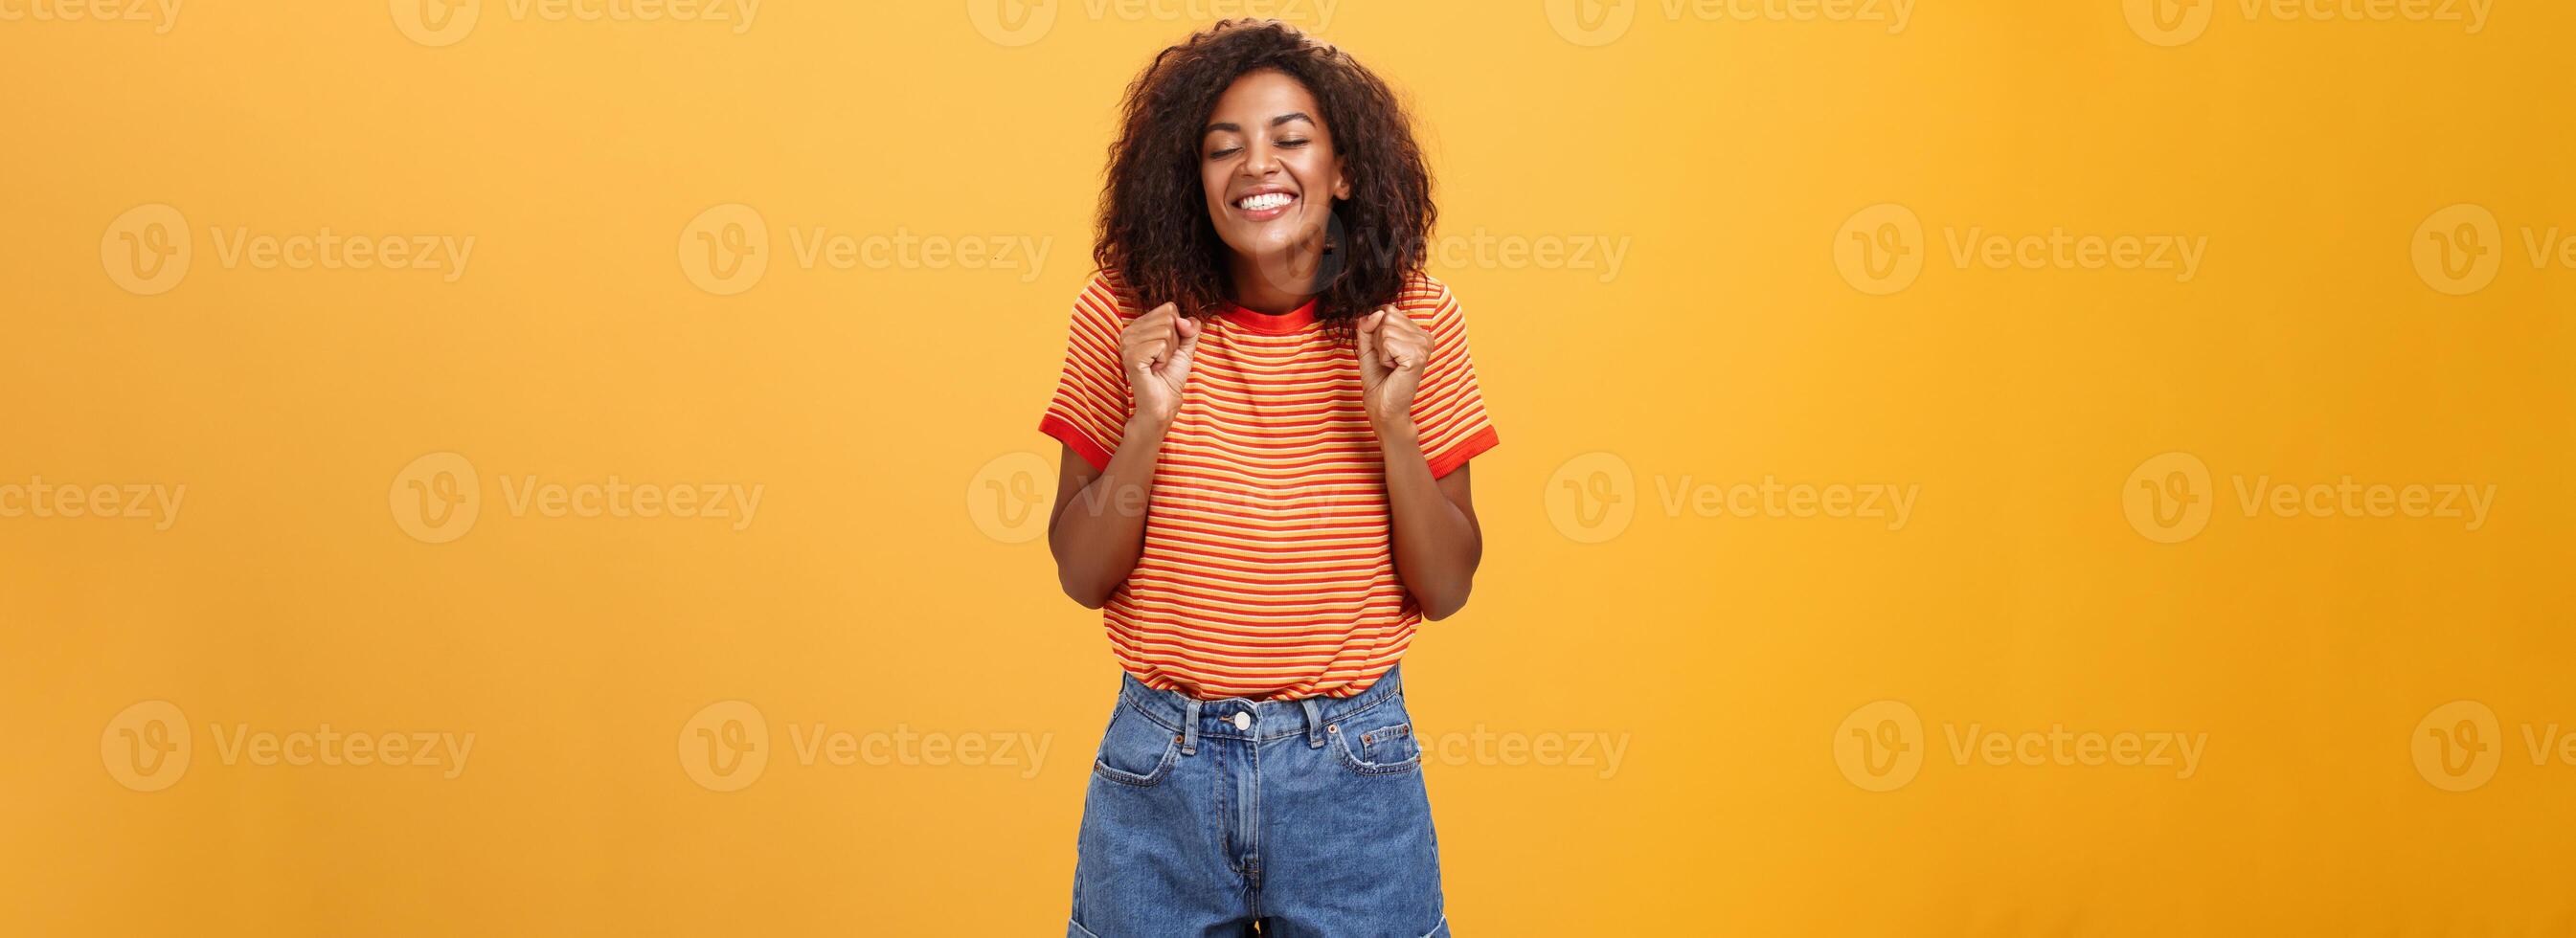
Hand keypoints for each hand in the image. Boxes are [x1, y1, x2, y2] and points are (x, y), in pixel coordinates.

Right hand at [1119, 302, 1201, 427]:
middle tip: (1163, 359)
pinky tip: (1155, 369)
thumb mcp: (1186, 348)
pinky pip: (1161, 344)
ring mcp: (1127, 343)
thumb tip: (1184, 319)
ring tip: (1159, 365)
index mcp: (1137, 326)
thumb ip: (1190, 328)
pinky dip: (1165, 359)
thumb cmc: (1170, 376)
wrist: (1163, 403)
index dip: (1177, 331)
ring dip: (1170, 352)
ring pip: (1167, 330)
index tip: (1167, 350)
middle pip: (1169, 318)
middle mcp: (1128, 332)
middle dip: (1174, 341)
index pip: (1169, 309)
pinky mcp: (1131, 356)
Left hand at [1356, 305, 1429, 435]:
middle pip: (1387, 317)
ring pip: (1386, 329)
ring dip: (1381, 350)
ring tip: (1390, 365)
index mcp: (1418, 332)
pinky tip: (1394, 369)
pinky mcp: (1418, 355)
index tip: (1384, 351)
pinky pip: (1388, 342)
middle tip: (1387, 360)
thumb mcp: (1368, 345)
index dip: (1376, 330)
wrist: (1382, 406)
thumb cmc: (1378, 378)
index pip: (1388, 310)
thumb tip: (1377, 312)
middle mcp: (1425, 336)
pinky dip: (1384, 357)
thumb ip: (1368, 325)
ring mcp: (1424, 345)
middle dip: (1378, 339)